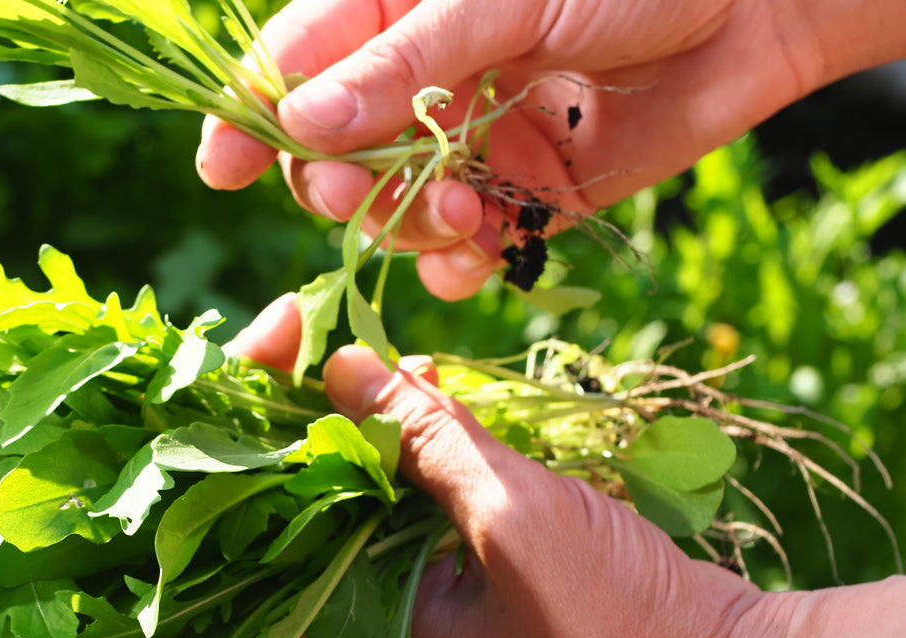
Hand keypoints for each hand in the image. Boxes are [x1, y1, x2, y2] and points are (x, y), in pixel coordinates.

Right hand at [199, 0, 900, 299]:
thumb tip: (300, 125)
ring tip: (467, 210)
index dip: (250, 117)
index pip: (291, 66)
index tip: (224, 171)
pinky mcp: (521, 194)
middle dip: (342, 187)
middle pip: (331, 156)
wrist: (758, 8)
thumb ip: (401, 63)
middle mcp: (422, 82)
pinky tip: (478, 256)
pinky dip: (458, 266)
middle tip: (372, 192)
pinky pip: (460, 251)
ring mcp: (467, 142)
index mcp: (396, 9)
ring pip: (391, 214)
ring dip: (411, 228)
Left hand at [231, 296, 905, 637]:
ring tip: (411, 367)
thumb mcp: (509, 516)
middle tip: (352, 346)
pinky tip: (457, 407)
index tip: (285, 342)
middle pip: (339, 506)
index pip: (289, 521)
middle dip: (344, 422)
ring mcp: (450, 614)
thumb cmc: (616, 624)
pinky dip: (454, 462)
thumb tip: (338, 367)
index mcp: (370, 636)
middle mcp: (395, 630)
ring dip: (404, 434)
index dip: (278, 429)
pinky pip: (452, 515)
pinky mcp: (501, 594)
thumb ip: (422, 441)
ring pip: (397, 503)